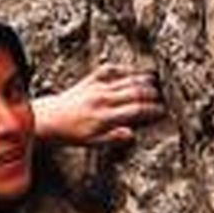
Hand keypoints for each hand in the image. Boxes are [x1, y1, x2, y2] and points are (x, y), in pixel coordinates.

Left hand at [32, 63, 163, 147]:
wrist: (50, 119)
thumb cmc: (71, 134)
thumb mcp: (91, 143)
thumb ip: (112, 138)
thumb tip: (132, 135)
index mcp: (105, 116)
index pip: (136, 111)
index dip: (151, 110)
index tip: (162, 111)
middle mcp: (103, 99)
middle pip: (135, 92)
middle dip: (152, 94)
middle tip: (164, 96)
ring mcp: (97, 87)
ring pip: (126, 79)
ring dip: (143, 79)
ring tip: (156, 81)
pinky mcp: (90, 79)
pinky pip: (110, 69)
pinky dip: (123, 68)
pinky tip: (133, 70)